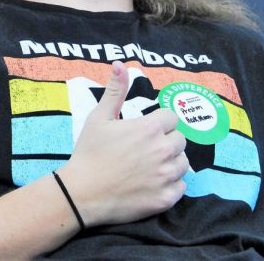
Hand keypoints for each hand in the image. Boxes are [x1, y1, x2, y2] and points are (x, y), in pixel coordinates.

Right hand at [57, 61, 188, 226]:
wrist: (81, 193)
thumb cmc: (89, 153)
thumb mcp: (99, 117)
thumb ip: (115, 91)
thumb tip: (120, 64)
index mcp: (150, 128)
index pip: (172, 118)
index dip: (159, 124)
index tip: (145, 132)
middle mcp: (163, 150)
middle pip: (180, 140)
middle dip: (166, 142)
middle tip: (145, 151)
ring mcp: (166, 176)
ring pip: (183, 164)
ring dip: (171, 163)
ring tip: (149, 168)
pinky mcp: (166, 198)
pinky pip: (181, 187)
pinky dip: (170, 186)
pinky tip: (152, 185)